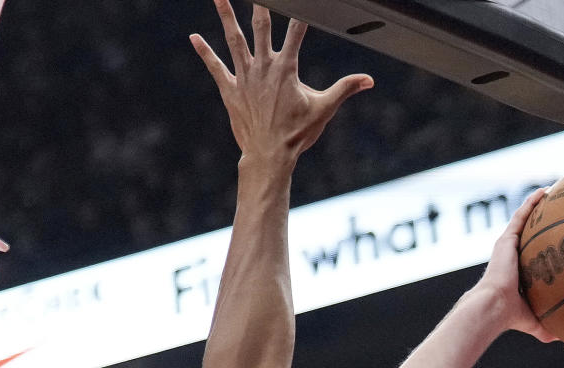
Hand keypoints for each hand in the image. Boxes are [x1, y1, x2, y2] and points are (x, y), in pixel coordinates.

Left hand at [191, 1, 372, 166]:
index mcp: (286, 68)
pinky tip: (194, 37)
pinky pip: (215, 67)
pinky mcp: (231, 91)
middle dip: (259, 3)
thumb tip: (369, 80)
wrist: (269, 157)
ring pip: (234, 39)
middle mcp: (264, 67)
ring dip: (225, 15)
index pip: (295, 31)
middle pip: (261, 26)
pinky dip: (205, 52)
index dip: (298, 12)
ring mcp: (245, 77)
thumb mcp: (324, 110)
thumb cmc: (297, 135)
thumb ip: (345, 89)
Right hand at [474, 189, 557, 341]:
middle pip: (530, 234)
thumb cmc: (511, 317)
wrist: (494, 306)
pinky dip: (532, 203)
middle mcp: (513, 257)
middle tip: (560, 210)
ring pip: (525, 220)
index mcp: (518, 273)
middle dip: (543, 222)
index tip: (558, 240)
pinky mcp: (506, 239)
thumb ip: (549, 327)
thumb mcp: (535, 322)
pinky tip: (546, 191)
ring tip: (553, 192)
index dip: (544, 247)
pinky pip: (521, 216)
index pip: (533, 256)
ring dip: (537, 206)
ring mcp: (508, 246)